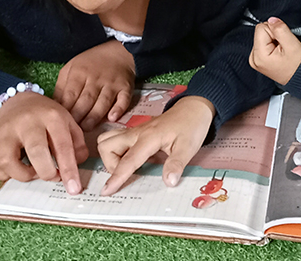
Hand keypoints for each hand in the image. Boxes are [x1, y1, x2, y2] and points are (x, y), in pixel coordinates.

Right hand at [0, 91, 87, 194]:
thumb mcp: (67, 122)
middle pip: (35, 152)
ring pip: (7, 162)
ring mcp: (5, 132)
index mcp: (50, 116)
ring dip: (23, 175)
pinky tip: (15, 169)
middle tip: (53, 176)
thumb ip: (77, 143)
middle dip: (47, 173)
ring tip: (33, 171)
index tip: (74, 188)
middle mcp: (26, 123)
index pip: (62, 145)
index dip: (69, 169)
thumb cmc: (45, 116)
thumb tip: (79, 165)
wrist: (17, 101)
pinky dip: (3, 175)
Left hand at [54, 39, 134, 130]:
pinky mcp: (125, 88)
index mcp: (79, 74)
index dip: (65, 110)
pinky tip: (112, 117)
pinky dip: (118, 109)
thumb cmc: (90, 63)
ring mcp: (111, 84)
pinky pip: (123, 100)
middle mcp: (95, 79)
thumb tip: (55, 107)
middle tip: (73, 129)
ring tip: (87, 128)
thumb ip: (62, 87)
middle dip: (78, 117)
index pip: (70, 96)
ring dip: (94, 117)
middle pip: (85, 101)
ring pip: (102, 103)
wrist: (117, 52)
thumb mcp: (70, 68)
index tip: (61, 121)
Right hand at [96, 96, 214, 195]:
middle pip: (106, 146)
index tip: (106, 191)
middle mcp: (137, 133)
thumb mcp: (189, 147)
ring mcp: (135, 132)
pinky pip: (118, 140)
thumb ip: (177, 164)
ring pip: (108, 140)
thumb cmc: (191, 125)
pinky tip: (133, 159)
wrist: (194, 108)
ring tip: (127, 166)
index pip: (127, 161)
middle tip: (127, 174)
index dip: (116, 177)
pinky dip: (117, 151)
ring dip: (111, 156)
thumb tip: (169, 182)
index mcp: (149, 138)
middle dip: (110, 164)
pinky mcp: (137, 132)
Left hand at [249, 16, 300, 84]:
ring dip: (274, 40)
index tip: (283, 42)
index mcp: (259, 56)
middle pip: (261, 31)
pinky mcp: (259, 59)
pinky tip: (280, 52)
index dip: (275, 31)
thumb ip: (280, 29)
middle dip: (274, 35)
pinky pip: (264, 42)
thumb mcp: (292, 45)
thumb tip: (272, 19)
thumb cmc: (299, 66)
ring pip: (263, 36)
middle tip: (284, 46)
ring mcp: (255, 59)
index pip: (262, 27)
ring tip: (283, 50)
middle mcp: (253, 58)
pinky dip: (273, 44)